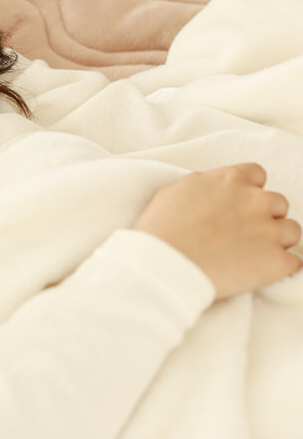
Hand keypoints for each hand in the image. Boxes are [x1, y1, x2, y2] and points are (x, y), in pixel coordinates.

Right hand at [132, 163, 302, 299]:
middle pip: (278, 203)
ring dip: (275, 241)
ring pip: (291, 231)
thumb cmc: (159, 231)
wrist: (161, 265)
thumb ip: (203, 185)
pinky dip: (279, 268)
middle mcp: (256, 200)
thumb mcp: (174, 192)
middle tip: (241, 235)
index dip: (249, 191)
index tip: (238, 206)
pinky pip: (293, 263)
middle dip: (263, 217)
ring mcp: (269, 231)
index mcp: (230, 180)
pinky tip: (259, 273)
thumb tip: (211, 187)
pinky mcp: (276, 262)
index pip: (257, 175)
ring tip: (250, 255)